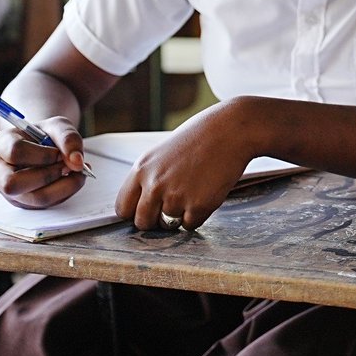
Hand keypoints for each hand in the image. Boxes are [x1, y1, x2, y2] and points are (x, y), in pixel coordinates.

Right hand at [0, 116, 87, 208]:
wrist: (43, 144)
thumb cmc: (46, 134)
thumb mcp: (58, 126)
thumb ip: (68, 138)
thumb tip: (77, 162)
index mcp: (1, 144)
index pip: (16, 152)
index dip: (44, 155)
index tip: (60, 153)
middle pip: (13, 183)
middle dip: (48, 175)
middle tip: (67, 166)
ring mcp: (8, 189)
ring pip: (34, 198)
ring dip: (63, 186)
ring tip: (77, 172)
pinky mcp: (23, 201)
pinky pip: (46, 204)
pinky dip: (66, 192)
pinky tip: (72, 179)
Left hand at [115, 102, 252, 230]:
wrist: (232, 130)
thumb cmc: (202, 136)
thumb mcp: (163, 153)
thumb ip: (149, 177)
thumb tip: (145, 203)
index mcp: (142, 169)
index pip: (123, 208)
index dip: (136, 212)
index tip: (147, 211)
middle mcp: (154, 185)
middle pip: (143, 222)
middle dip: (156, 220)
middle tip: (172, 207)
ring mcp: (176, 197)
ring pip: (168, 226)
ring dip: (180, 216)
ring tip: (194, 192)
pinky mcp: (198, 206)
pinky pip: (190, 225)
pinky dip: (198, 216)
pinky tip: (206, 194)